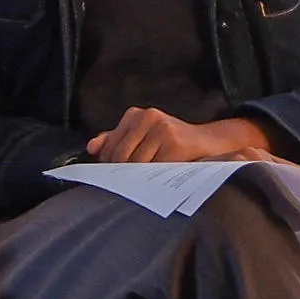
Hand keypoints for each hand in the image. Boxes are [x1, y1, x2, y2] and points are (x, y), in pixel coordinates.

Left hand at [88, 107, 278, 164]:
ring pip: (136, 164)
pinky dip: (154, 179)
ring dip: (138, 178)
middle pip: (121, 156)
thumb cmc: (171, 142)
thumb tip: (91, 147)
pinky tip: (159, 179)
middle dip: (122, 174)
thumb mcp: (142, 136)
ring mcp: (162, 128)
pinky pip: (154, 169)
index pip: (110, 147)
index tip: (117, 176)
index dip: (110, 166)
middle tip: (130, 184)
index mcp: (136, 114)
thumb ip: (115, 140)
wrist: (208, 141)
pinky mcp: (174, 143)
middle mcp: (148, 117)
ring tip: (145, 182)